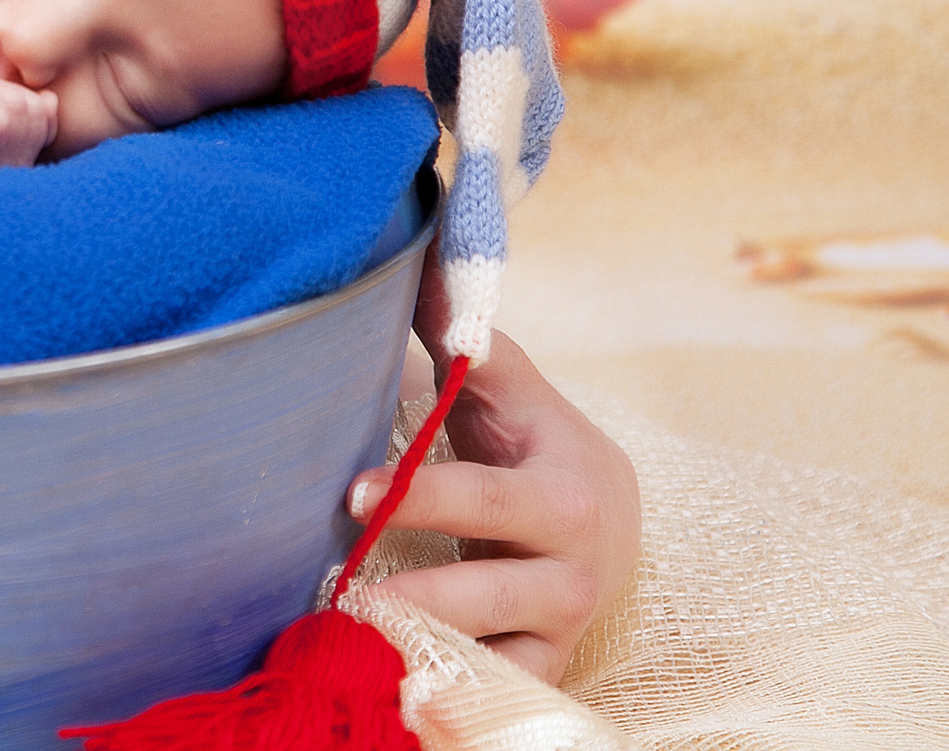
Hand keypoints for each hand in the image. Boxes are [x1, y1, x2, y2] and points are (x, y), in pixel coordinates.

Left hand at [348, 262, 641, 682]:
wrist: (609, 521)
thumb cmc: (537, 443)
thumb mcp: (512, 389)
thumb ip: (466, 337)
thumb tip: (421, 258)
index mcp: (564, 493)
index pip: (486, 497)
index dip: (419, 497)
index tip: (352, 493)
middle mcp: (571, 570)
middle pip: (487, 590)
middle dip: (415, 597)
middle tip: (339, 592)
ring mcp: (559, 628)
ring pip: (491, 652)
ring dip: (418, 652)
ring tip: (345, 638)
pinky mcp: (543, 668)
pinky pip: (495, 691)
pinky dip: (445, 691)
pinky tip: (381, 680)